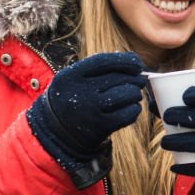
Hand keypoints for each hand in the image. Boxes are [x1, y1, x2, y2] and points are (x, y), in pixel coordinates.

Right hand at [28, 52, 145, 158]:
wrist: (56, 134)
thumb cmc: (74, 99)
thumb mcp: (75, 79)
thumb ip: (100, 67)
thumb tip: (135, 60)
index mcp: (70, 76)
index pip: (103, 60)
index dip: (125, 60)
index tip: (138, 64)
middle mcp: (79, 92)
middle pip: (120, 77)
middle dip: (135, 78)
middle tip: (137, 82)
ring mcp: (90, 111)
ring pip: (129, 94)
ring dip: (135, 94)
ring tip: (130, 96)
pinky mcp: (101, 128)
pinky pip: (130, 113)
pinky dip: (134, 110)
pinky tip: (128, 109)